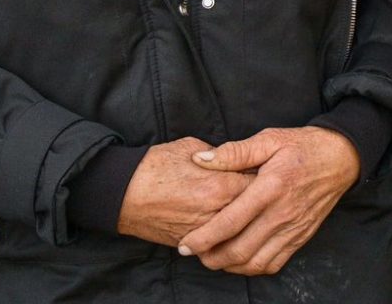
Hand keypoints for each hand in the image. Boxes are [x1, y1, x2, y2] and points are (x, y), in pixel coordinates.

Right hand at [116, 138, 254, 247]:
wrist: (122, 194)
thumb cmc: (155, 166)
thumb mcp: (192, 148)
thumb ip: (221, 156)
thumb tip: (237, 159)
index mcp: (220, 185)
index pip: (259, 185)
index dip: (266, 177)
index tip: (269, 171)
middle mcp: (216, 212)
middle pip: (254, 210)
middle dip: (260, 201)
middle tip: (265, 190)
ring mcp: (204, 231)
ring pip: (238, 231)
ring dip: (246, 220)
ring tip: (249, 208)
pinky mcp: (191, 243)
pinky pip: (220, 242)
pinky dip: (228, 234)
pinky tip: (231, 224)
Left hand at [179, 127, 359, 275]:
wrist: (343, 157)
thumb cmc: (303, 145)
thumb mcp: (270, 138)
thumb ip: (234, 152)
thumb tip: (202, 160)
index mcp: (271, 187)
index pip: (230, 222)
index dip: (203, 238)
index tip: (185, 244)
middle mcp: (282, 213)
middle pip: (239, 250)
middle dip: (211, 258)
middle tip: (195, 253)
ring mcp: (294, 228)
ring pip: (255, 263)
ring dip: (229, 266)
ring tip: (214, 257)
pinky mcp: (302, 237)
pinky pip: (274, 264)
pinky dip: (252, 268)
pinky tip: (240, 259)